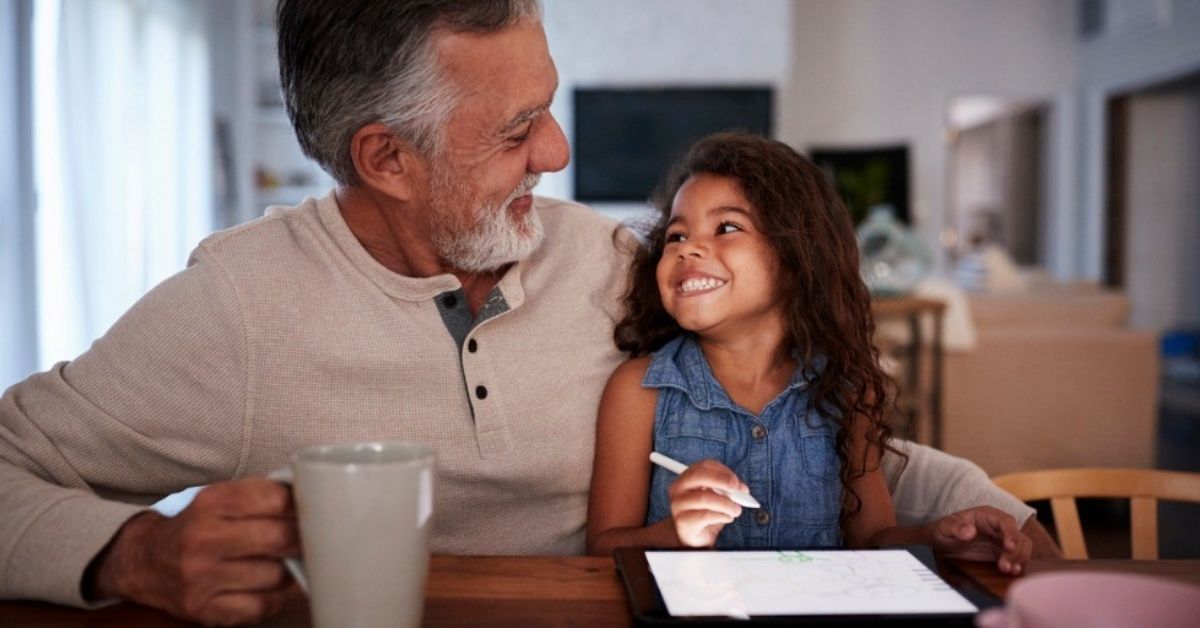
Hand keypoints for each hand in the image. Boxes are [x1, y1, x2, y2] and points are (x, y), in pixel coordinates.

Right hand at [92, 478, 299, 624]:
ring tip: (277, 563)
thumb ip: (260, 494)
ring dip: (286, 571)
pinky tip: (263, 587)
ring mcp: (201, 578)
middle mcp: (202, 539)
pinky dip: (271, 599)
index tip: (306, 510)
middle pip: (279, 538)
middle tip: (304, 539)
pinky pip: (260, 607)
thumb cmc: (197, 526)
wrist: (144, 561)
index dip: (299, 505)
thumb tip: (311, 496)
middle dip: (300, 539)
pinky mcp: (204, 609)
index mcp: (210, 503)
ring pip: (276, 576)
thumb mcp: (219, 498)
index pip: (274, 499)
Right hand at [668, 459, 746, 546]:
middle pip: (698, 476)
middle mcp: (678, 488)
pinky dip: (721, 515)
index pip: (704, 465)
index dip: (723, 471)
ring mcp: (678, 505)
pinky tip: (727, 518)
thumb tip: (741, 489)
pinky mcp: (683, 521)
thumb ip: (727, 490)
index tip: (736, 482)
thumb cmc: (705, 513)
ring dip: (726, 503)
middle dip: (721, 480)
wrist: (693, 536)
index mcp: (686, 478)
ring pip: (704, 497)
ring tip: (736, 510)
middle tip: (737, 489)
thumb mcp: (716, 497)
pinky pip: (705, 515)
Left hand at [928, 506, 1031, 574]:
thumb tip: (970, 531)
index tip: (1009, 547)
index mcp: (987, 515)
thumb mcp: (945, 527)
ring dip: (1019, 560)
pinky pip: (1016, 558)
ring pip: (1022, 548)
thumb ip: (955, 528)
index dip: (1011, 534)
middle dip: (1016, 552)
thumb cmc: (945, 531)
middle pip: (1018, 537)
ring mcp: (1002, 540)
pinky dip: (1016, 565)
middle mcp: (998, 527)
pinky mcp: (1002, 553)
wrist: (942, 542)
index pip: (1006, 522)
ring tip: (1009, 571)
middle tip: (1005, 567)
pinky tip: (1011, 573)